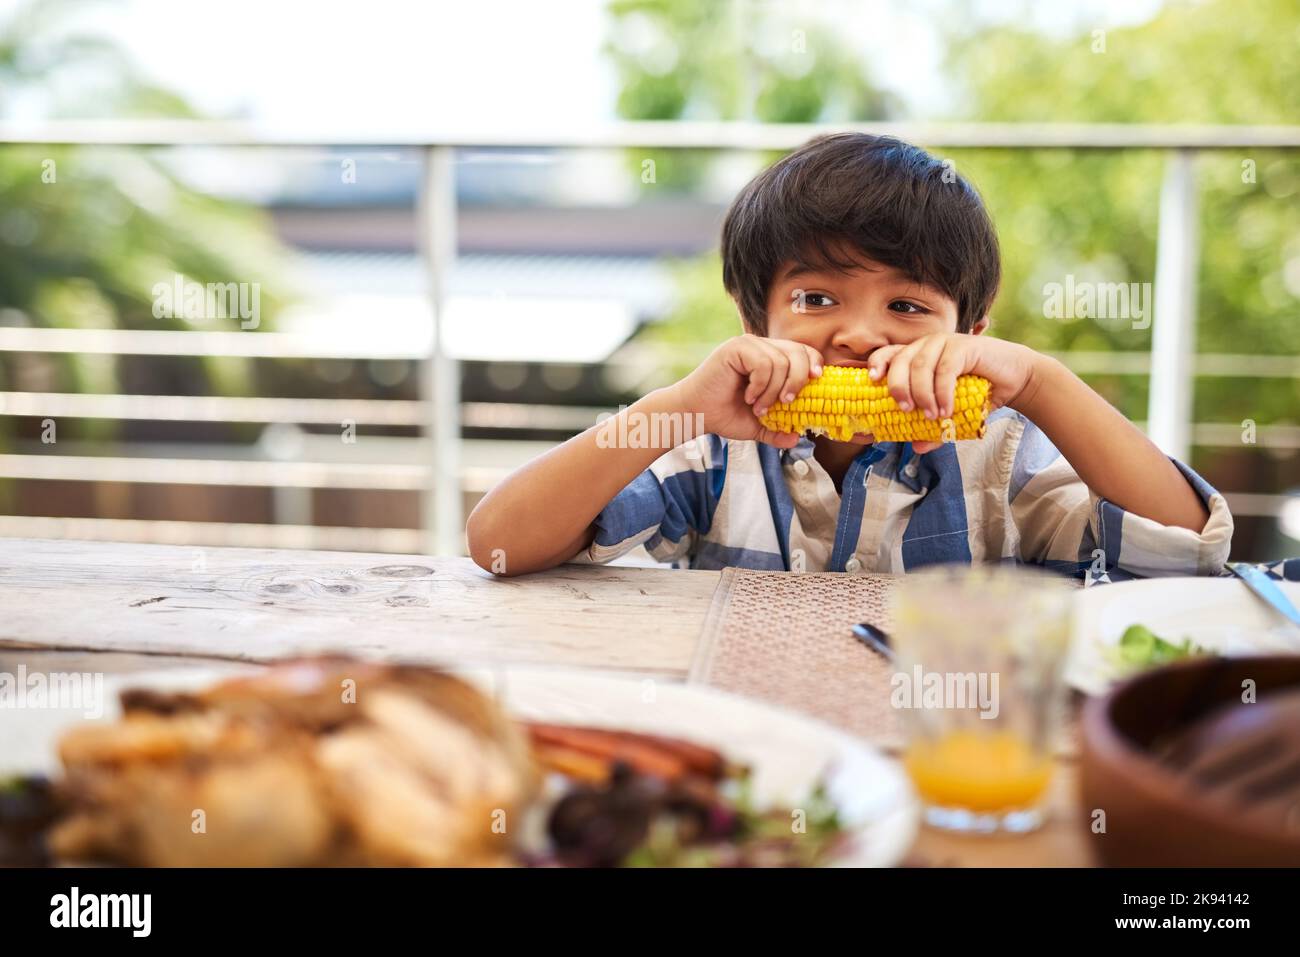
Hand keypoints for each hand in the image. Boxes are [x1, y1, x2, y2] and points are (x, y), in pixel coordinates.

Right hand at [670, 334, 824, 447]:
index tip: (815, 382)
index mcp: (770, 357)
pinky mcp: (736, 347)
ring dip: (773, 391)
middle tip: (786, 404)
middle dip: (798, 381)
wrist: (696, 414)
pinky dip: (760, 385)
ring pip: (781, 362)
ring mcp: (748, 345)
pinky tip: (748, 397)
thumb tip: (796, 438)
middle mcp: (761, 346)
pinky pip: (763, 363)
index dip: (813, 364)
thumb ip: (777, 430)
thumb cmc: (723, 415)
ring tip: (758, 406)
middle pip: (798, 352)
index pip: (803, 351)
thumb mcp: (757, 425)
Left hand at [866, 333, 1040, 452]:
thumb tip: (915, 448)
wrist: (1015, 380)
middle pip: (901, 360)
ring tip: (932, 416)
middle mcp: (928, 345)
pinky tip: (947, 409)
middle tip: (906, 410)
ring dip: (923, 394)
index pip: (889, 354)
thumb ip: (933, 429)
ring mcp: (946, 342)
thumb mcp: (952, 413)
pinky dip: (942, 392)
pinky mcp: (964, 346)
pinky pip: (945, 369)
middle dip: (898, 386)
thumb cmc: (979, 393)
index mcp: (918, 355)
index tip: (872, 381)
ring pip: (921, 365)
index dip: (877, 364)